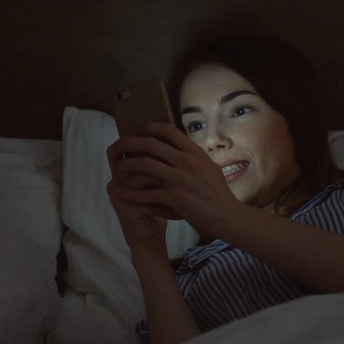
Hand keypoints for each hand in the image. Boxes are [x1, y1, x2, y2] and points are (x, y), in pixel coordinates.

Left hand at [106, 122, 240, 237]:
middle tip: (118, 147)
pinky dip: (132, 193)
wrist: (226, 215)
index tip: (140, 132)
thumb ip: (193, 156)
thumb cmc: (219, 193)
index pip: (168, 130)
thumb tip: (180, 146)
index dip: (150, 128)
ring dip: (127, 166)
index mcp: (194, 152)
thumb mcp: (209, 167)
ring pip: (144, 165)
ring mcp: (180, 178)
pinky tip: (123, 194)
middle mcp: (186, 161)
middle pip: (150, 144)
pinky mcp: (174, 197)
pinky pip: (146, 192)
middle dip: (129, 143)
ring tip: (117, 168)